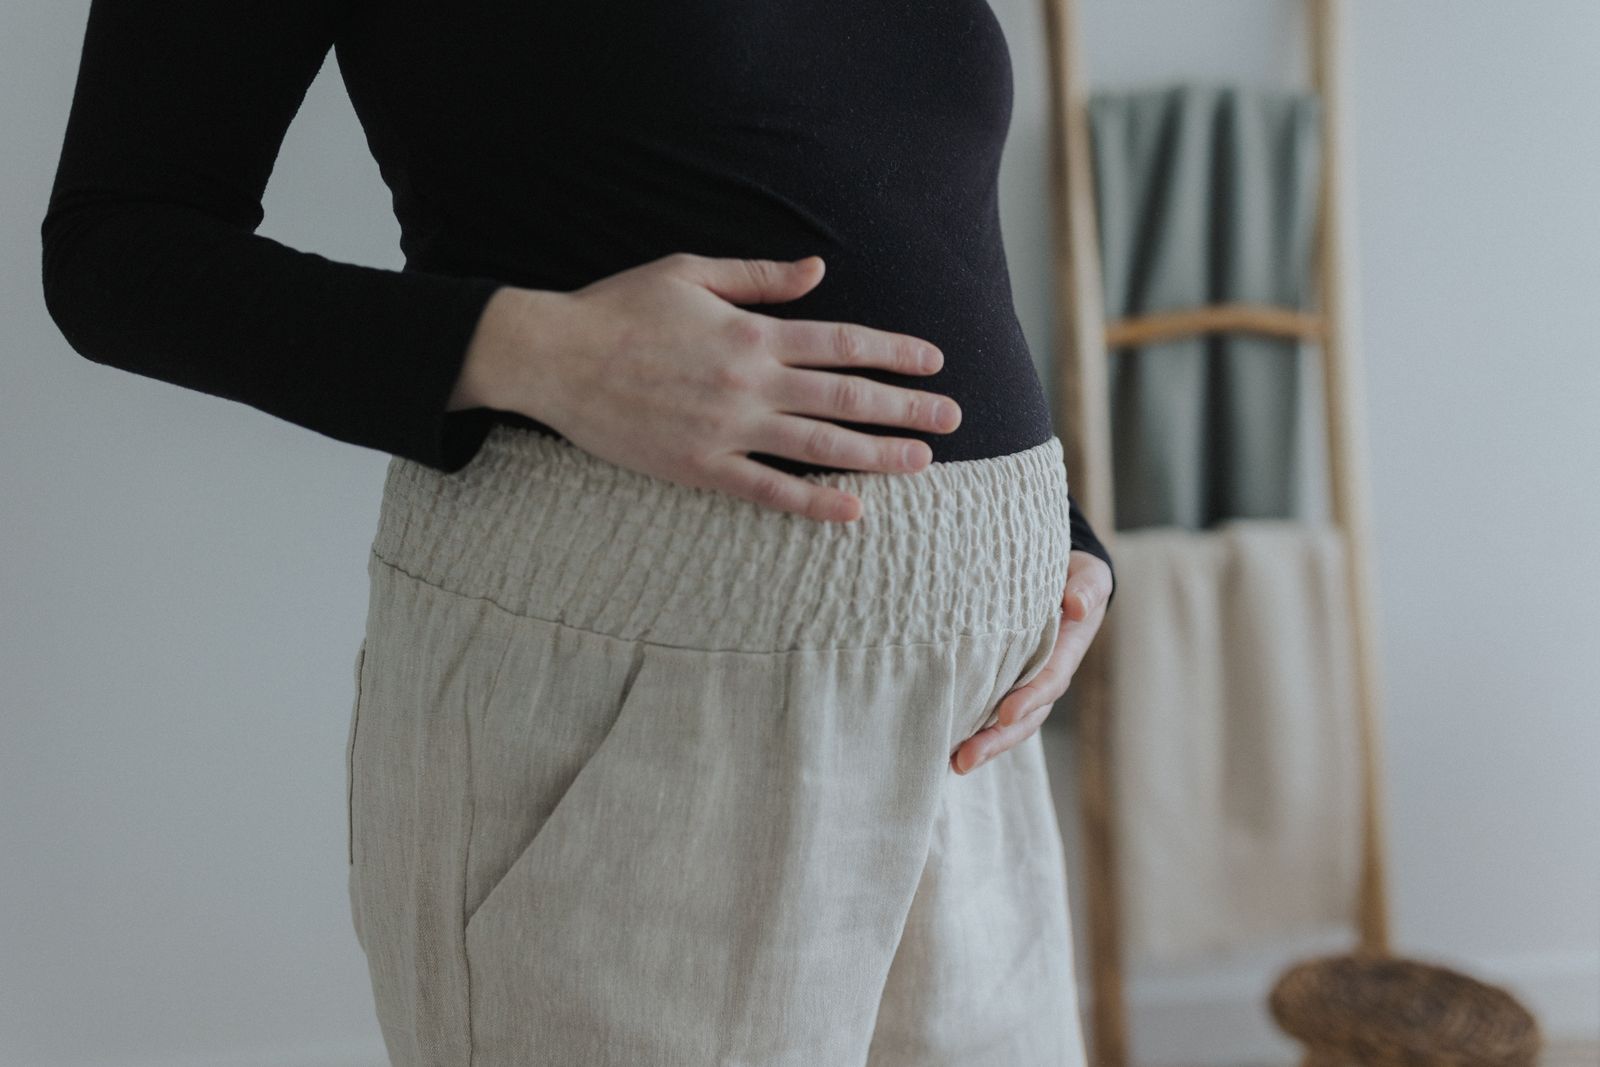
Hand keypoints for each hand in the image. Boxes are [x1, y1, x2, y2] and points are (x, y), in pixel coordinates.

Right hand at [454, 253, 961, 522]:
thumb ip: (760, 277)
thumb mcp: (690, 272)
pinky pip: (767, 489)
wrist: (555, 356)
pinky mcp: (700, 465)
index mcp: (752, 331)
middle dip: (906, 408)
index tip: (934, 361)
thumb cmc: (618, 308)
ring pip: (820, 447)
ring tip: (922, 461)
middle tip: (952, 418)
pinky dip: (813, 502)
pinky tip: (852, 512)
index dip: (895, 352)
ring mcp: (728, 428)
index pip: (843, 343)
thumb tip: (819, 271)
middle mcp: (750, 381)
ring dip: (877, 456)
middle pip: (846, 398)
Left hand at [950, 549, 1112, 774]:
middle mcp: (1045, 674)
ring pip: (1007, 723)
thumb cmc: (1075, 577)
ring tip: (955, 764)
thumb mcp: (1089, 574)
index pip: (1048, 681)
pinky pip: (989, 709)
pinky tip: (947, 745)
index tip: (1005, 713)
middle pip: (1025, 717)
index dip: (1029, 699)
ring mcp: (1024, 682)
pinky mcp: (1003, 680)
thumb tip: (1076, 606)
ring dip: (983, 745)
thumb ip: (1088, 587)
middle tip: (966, 759)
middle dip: (997, 740)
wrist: (1061, 578)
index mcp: (1067, 650)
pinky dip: (973, 728)